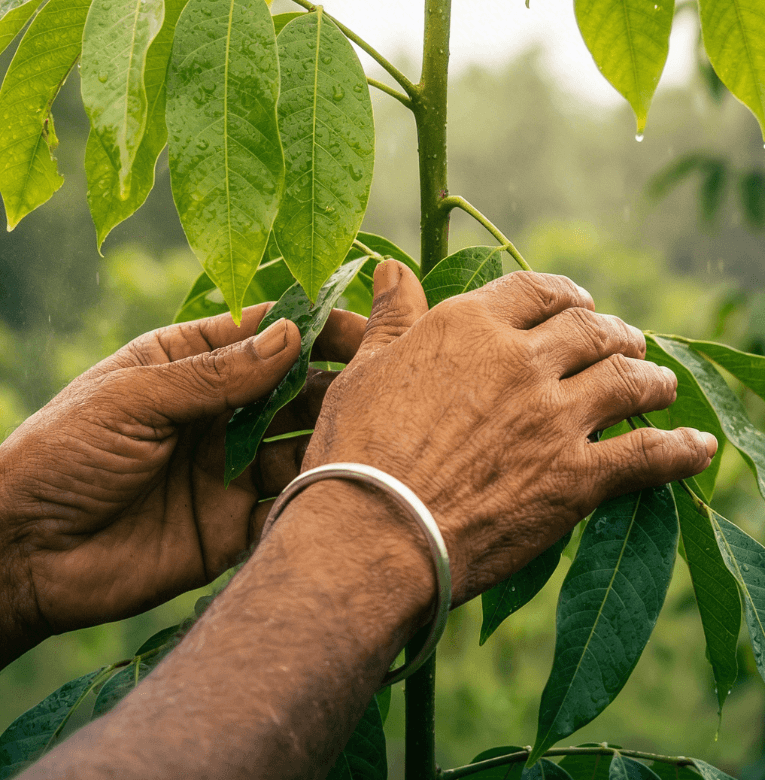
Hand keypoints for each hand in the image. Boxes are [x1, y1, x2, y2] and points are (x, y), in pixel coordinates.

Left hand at [0, 303, 364, 649]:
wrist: (26, 555)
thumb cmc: (64, 454)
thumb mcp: (134, 398)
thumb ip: (215, 372)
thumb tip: (292, 335)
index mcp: (190, 367)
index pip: (266, 336)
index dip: (315, 329)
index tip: (365, 329)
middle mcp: (221, 415)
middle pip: (294, 392)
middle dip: (335, 387)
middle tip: (379, 388)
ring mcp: (231, 471)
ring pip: (300, 448)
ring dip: (331, 442)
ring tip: (366, 441)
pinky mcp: (235, 526)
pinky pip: (286, 508)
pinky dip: (313, 500)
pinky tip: (340, 493)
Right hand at [302, 261, 716, 606]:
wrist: (372, 532)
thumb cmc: (356, 451)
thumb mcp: (364, 371)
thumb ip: (391, 316)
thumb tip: (390, 267)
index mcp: (470, 326)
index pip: (535, 289)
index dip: (563, 293)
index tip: (576, 303)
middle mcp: (522, 361)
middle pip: (590, 330)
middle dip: (613, 332)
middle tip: (624, 342)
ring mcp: (555, 418)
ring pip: (628, 380)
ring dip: (651, 378)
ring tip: (660, 384)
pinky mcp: (575, 479)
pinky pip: (647, 455)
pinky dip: (679, 449)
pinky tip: (698, 446)